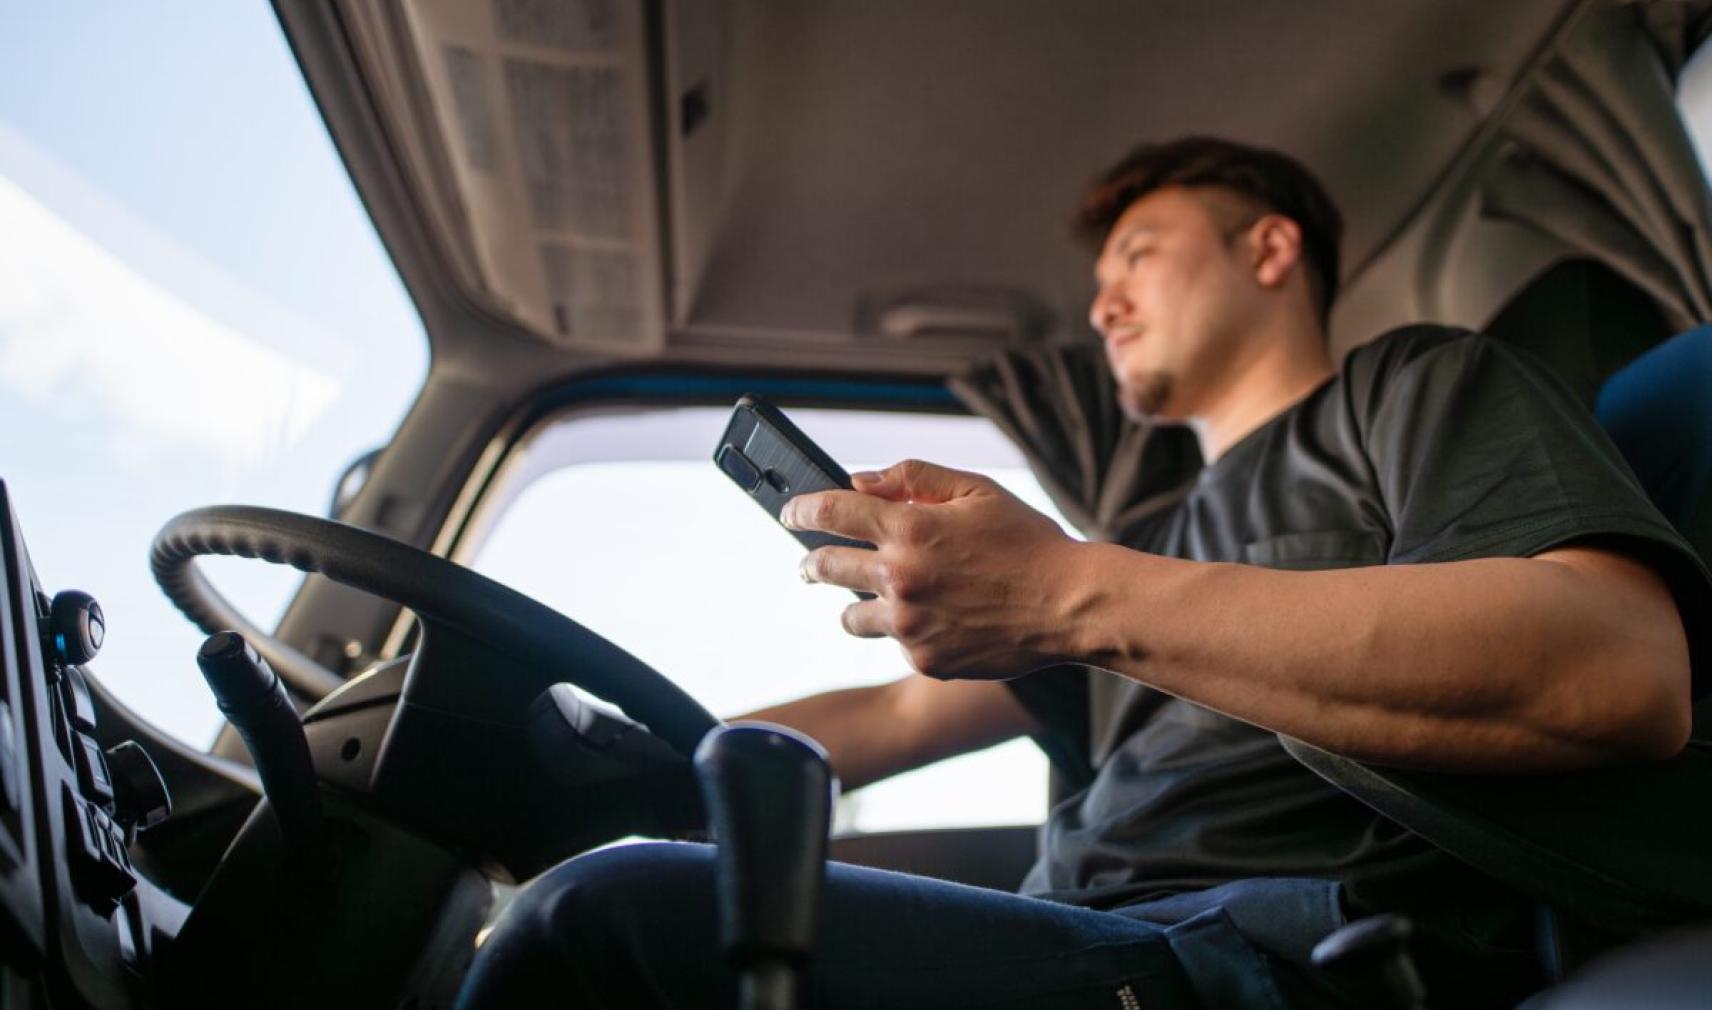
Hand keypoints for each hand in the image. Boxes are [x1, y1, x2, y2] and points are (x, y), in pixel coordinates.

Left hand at [783, 459, 1087, 679]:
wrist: (1070, 606)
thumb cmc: (1027, 542)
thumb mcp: (976, 490)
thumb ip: (913, 479)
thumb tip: (860, 482)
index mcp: (909, 528)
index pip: (828, 512)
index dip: (800, 509)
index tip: (789, 512)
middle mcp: (900, 578)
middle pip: (825, 566)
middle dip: (812, 562)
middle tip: (810, 563)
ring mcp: (910, 625)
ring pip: (849, 615)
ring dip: (852, 602)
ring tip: (871, 598)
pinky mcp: (925, 660)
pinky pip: (894, 642)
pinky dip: (904, 630)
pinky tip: (935, 620)